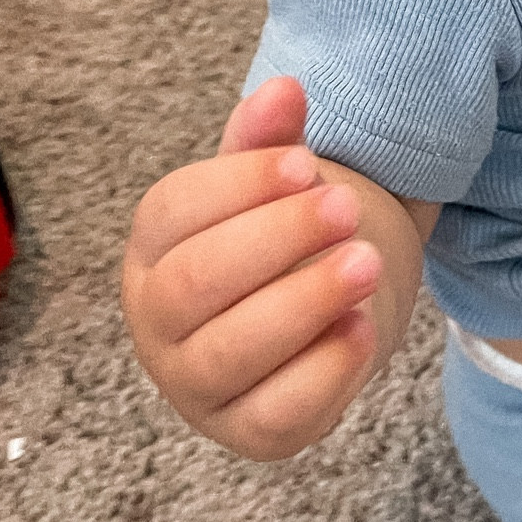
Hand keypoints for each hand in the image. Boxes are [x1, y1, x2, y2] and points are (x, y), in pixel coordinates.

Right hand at [122, 76, 383, 459]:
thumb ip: (271, 139)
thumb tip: (285, 88)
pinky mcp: (247, 434)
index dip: (241, 185)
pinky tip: (364, 327)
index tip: (308, 164)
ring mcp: (194, 386)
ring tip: (368, 264)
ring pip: (230, 353)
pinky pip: (277, 415)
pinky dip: (324, 372)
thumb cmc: (280, 238)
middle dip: (277, 242)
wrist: (317, 316)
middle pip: (195, 284)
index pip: (173, 211)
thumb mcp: (272, 181)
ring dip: (304, 305)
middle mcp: (156, 320)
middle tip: (349, 210)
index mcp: (152, 246)